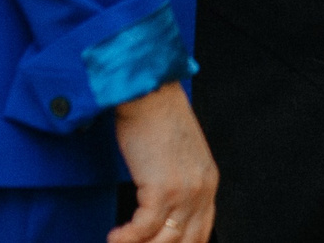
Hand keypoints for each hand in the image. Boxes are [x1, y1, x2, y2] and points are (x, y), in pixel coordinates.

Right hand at [108, 82, 216, 242]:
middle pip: (186, 241)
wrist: (149, 95)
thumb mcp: (181, 154)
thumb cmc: (158, 118)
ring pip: (164, 241)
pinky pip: (143, 229)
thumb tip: (163, 208)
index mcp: (208, 182)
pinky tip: (114, 236)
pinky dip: (126, 238)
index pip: (202, 231)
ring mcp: (184, 192)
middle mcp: (201, 190)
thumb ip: (180, 181)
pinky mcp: (161, 189)